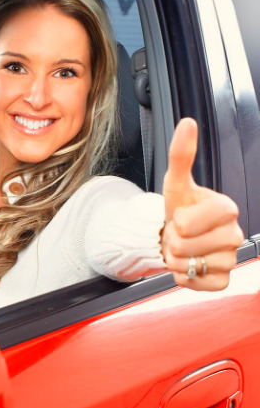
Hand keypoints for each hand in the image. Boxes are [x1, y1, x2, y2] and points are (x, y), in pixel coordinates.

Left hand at [161, 118, 243, 289]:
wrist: (177, 237)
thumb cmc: (180, 209)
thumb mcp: (175, 184)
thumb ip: (181, 155)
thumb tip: (187, 123)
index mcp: (226, 208)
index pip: (195, 221)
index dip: (180, 221)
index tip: (180, 217)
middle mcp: (235, 234)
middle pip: (187, 245)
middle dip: (173, 242)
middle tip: (179, 235)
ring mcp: (232, 259)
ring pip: (191, 266)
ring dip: (176, 260)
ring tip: (182, 249)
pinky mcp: (224, 281)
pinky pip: (198, 284)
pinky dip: (185, 278)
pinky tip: (189, 265)